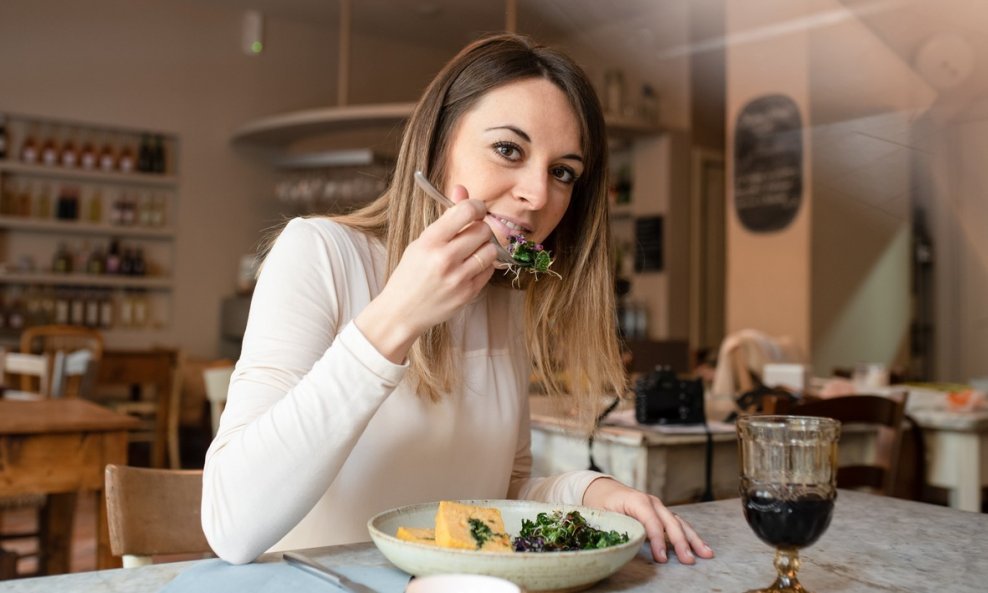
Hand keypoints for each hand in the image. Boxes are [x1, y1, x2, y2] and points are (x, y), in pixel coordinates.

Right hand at [356, 185, 495, 362]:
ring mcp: (458, 278)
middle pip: (483, 230)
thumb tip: (462, 189)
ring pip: (491, 250)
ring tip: (471, 251)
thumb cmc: (410, 274)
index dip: (477, 206)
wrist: (401, 312)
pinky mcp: (468, 293)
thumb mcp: (421, 242)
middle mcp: (445, 259)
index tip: (476, 210)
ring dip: (485, 247)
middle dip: (481, 228)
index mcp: (429, 241)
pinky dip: (484, 265)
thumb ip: (446, 217)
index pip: (466, 211)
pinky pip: (490, 270)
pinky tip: (470, 267)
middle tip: (472, 233)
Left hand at [582, 477, 713, 563]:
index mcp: (637, 501)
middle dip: (681, 542)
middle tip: (688, 560)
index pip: (652, 522)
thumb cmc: (601, 503)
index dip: (658, 541)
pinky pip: (678, 524)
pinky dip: (689, 536)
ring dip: (692, 539)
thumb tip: (630, 545)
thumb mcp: (604, 515)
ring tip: (706, 553)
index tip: (662, 559)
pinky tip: (700, 547)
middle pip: (670, 523)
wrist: (602, 489)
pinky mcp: (661, 513)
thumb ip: (619, 527)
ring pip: (679, 523)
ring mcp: (658, 507)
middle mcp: (652, 502)